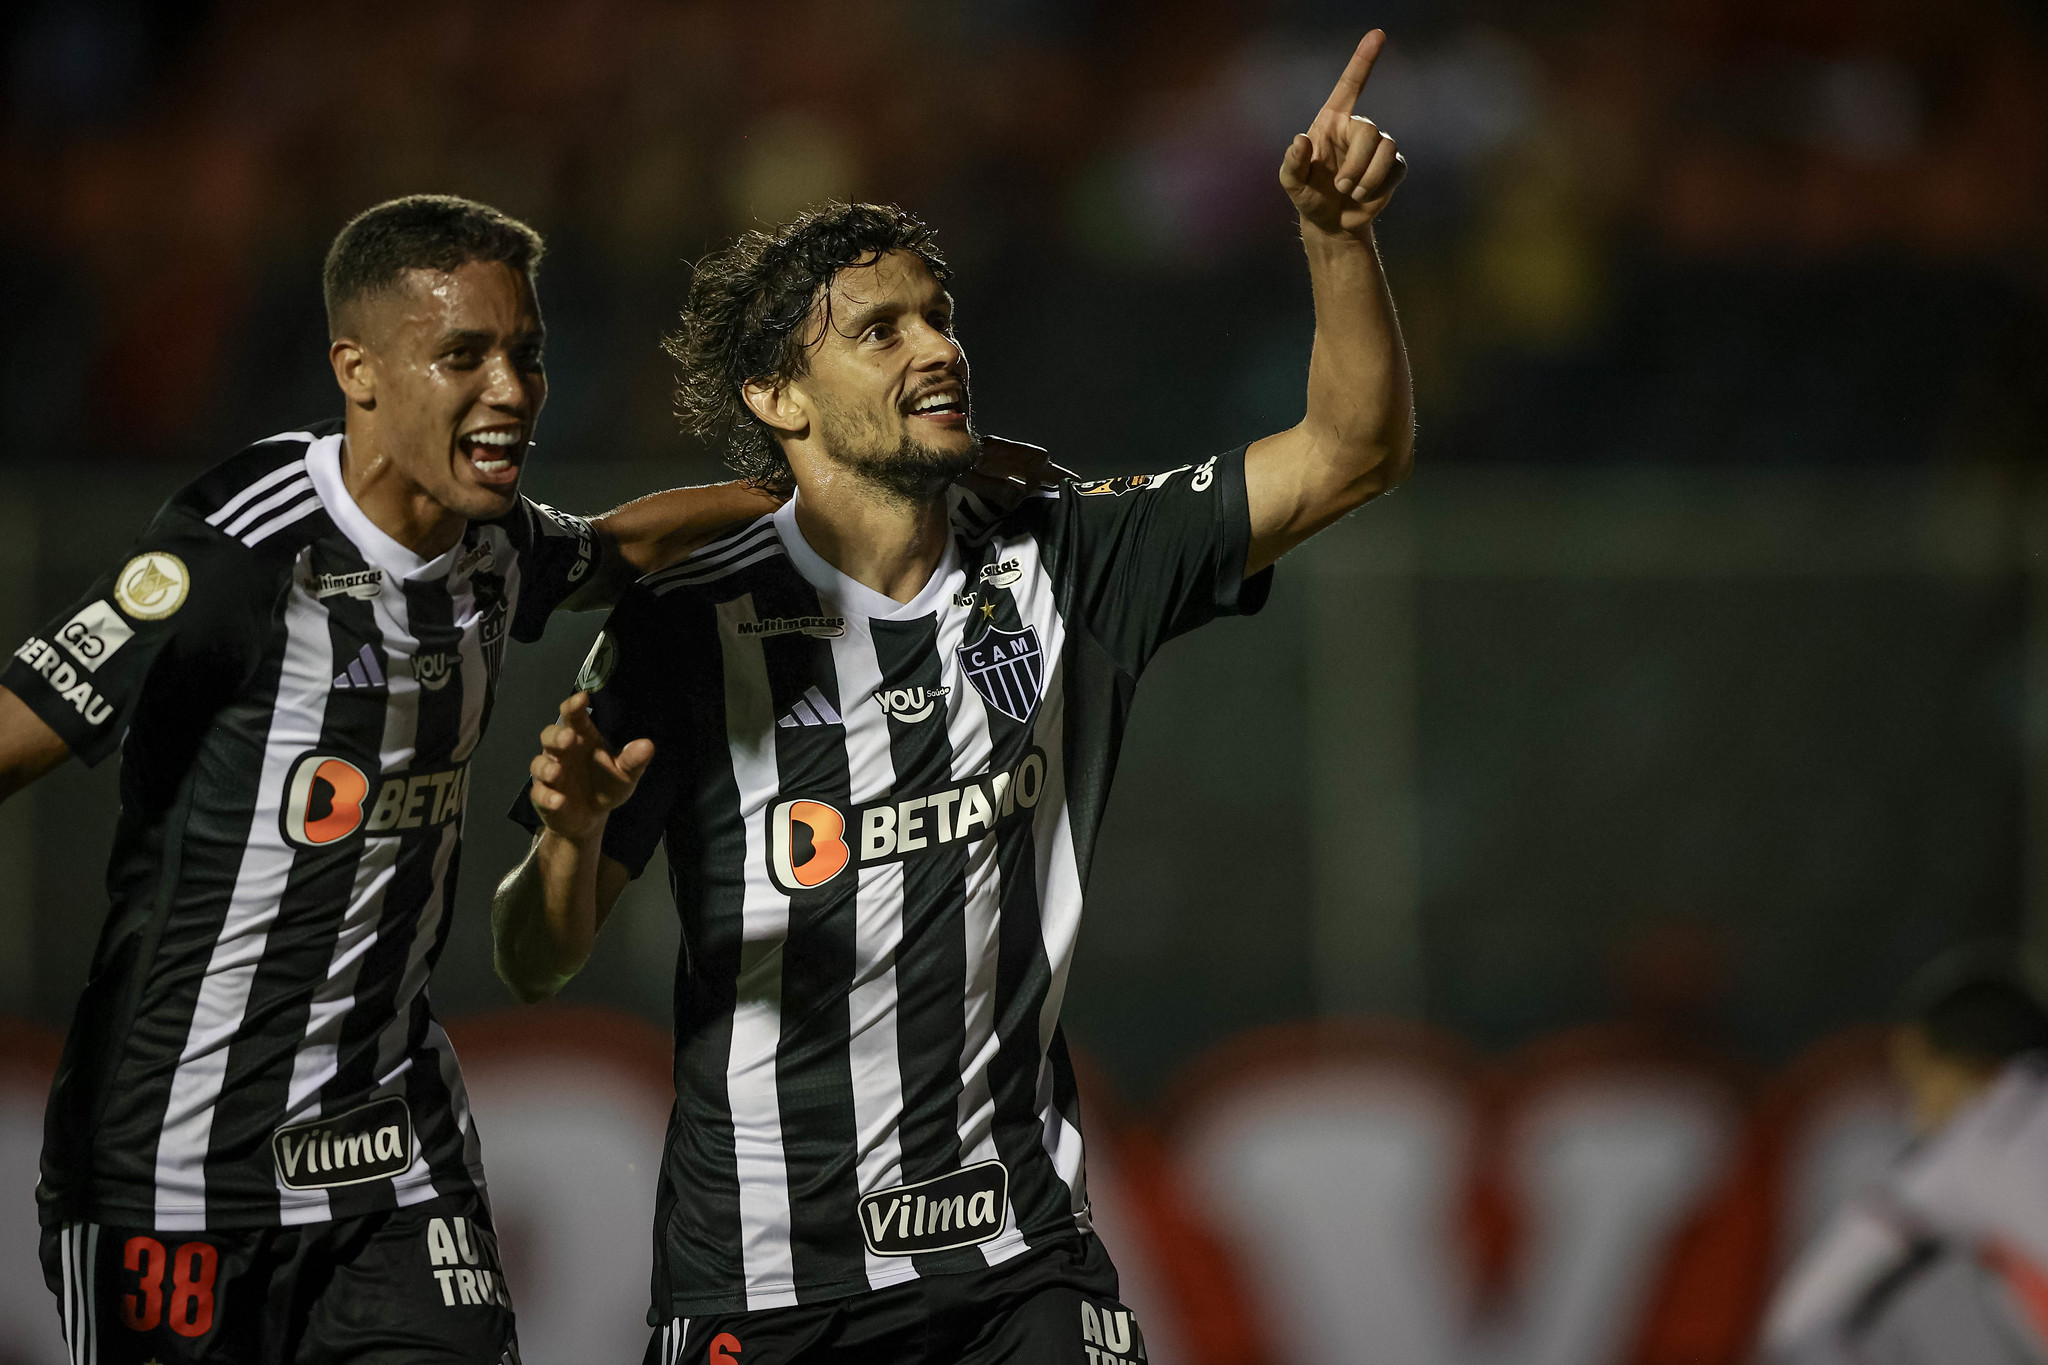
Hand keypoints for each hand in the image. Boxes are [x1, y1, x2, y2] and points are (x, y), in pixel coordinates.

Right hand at [527, 691, 652, 841]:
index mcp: (582, 738)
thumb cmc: (606, 785)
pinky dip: (547, 797)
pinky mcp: (543, 796)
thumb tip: (647, 745)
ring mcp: (549, 774)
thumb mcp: (625, 774)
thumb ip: (633, 760)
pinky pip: (539, 794)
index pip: (574, 716)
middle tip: (569, 738)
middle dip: (557, 736)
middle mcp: (562, 752)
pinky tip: (559, 801)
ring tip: (557, 772)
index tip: (582, 698)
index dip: (574, 706)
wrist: (591, 816)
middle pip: (550, 736)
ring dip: (547, 767)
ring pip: (539, 764)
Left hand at [1280, 30, 1405, 239]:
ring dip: (1367, 178)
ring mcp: (1377, 146)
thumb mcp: (1291, 182)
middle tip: (1341, 187)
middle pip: (1370, 131)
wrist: (1330, 223)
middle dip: (1356, 164)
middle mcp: (1356, 128)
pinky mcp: (1392, 166)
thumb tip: (1300, 140)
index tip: (1378, 34)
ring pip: (1386, 149)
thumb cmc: (1308, 196)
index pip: (1350, 86)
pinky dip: (1378, 188)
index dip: (1363, 60)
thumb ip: (1292, 162)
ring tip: (1351, 193)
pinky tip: (1364, 198)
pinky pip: (1395, 168)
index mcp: (1332, 122)